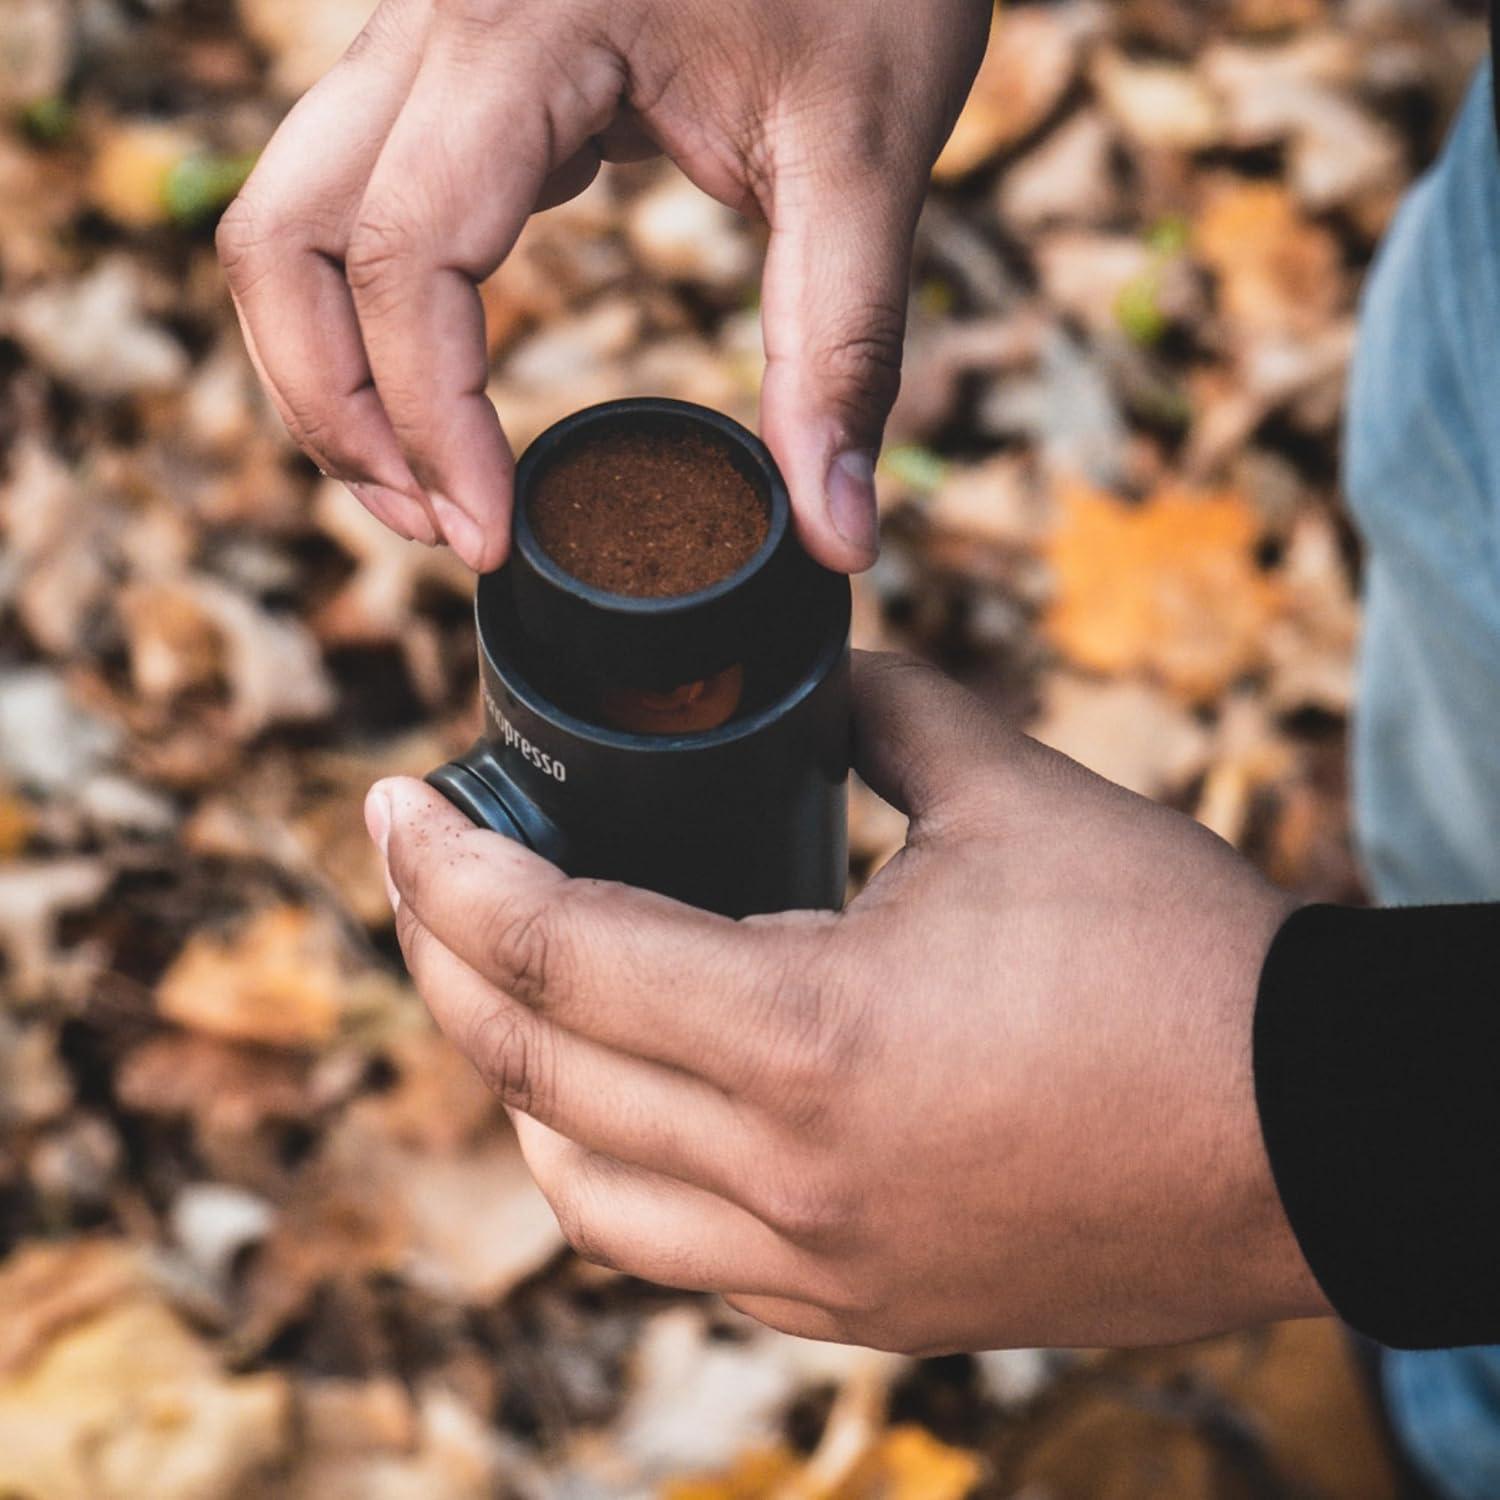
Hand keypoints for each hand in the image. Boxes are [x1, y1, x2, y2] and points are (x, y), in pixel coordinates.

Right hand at [218, 0, 991, 572]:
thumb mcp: (867, 151)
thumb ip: (842, 347)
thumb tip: (837, 536)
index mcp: (521, 25)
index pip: (402, 259)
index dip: (432, 427)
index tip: (494, 542)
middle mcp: (433, 17)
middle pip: (286, 238)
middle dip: (342, 414)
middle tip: (441, 532)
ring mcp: (425, 33)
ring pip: (290, 215)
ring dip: (328, 371)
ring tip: (422, 489)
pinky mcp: (453, 68)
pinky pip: (348, 196)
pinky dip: (366, 314)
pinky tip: (446, 392)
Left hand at [364, 652, 1327, 1352]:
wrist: (1314, 1136)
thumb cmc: (1176, 962)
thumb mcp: (1016, 799)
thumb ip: (885, 716)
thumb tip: (817, 668)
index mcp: (805, 1036)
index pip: (551, 949)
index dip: (444, 868)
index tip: (393, 804)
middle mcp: (785, 1176)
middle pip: (531, 1068)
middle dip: (442, 958)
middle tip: (422, 873)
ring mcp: (818, 1263)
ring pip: (579, 1186)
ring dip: (515, 1078)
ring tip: (509, 985)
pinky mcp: (864, 1308)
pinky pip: (673, 1254)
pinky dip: (607, 1172)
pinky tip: (620, 1109)